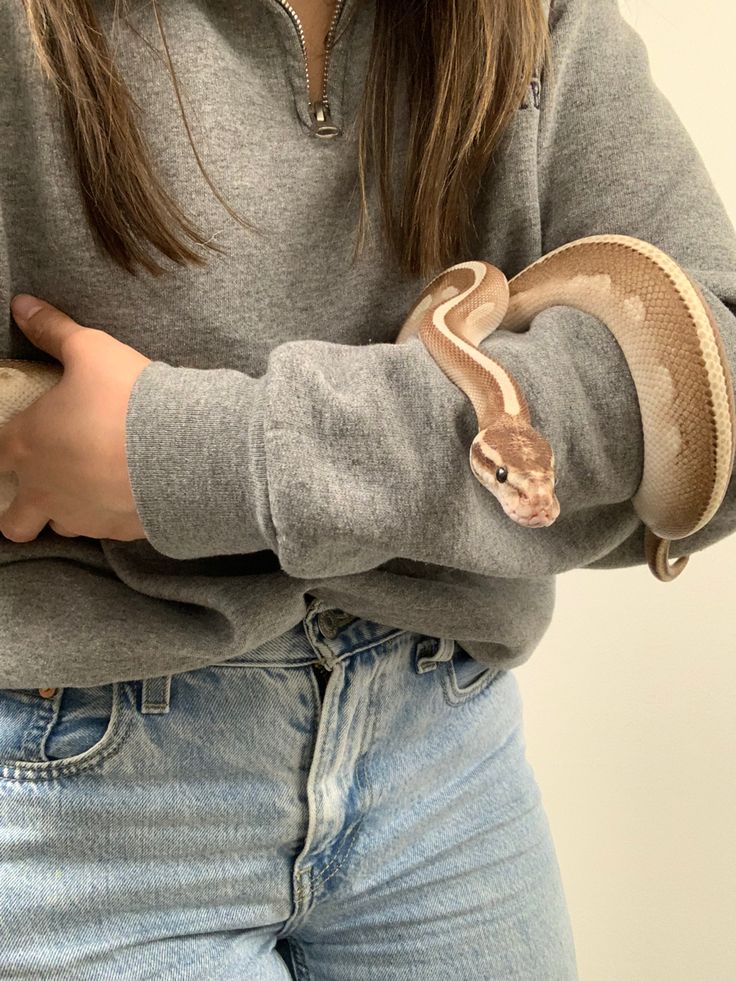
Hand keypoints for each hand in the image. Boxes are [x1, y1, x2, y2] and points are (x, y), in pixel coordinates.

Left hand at [0, 295, 151, 542]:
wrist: (184, 450)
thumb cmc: (128, 398)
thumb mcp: (91, 350)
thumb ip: (53, 331)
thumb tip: (22, 304)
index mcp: (28, 444)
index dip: (1, 451)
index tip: (15, 445)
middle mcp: (45, 489)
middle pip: (13, 521)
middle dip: (17, 511)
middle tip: (39, 491)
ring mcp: (81, 516)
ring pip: (59, 526)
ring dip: (66, 511)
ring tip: (91, 489)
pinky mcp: (116, 531)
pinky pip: (103, 531)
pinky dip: (109, 515)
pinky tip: (127, 496)